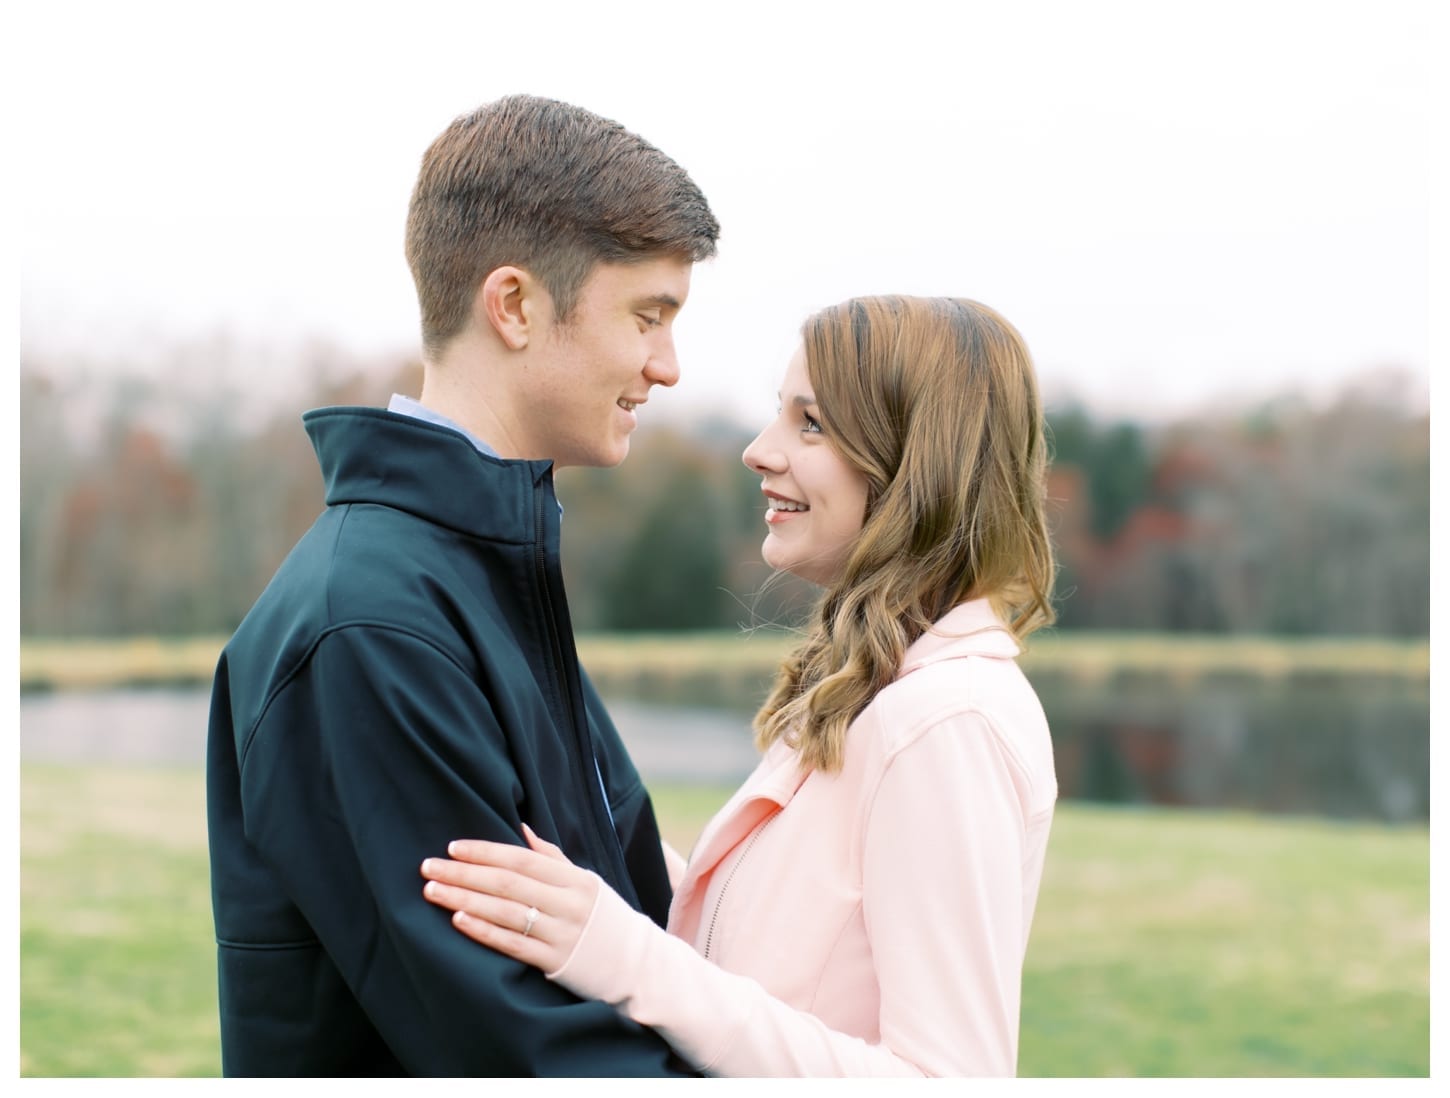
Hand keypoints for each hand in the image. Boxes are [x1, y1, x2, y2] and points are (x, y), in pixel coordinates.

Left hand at [420, 824, 599, 974]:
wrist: (639, 965)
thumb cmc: (605, 919)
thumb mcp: (587, 883)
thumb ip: (553, 859)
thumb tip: (521, 829)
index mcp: (576, 880)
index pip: (522, 859)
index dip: (486, 851)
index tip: (453, 847)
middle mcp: (569, 904)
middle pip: (507, 883)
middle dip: (464, 873)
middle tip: (428, 866)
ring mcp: (562, 934)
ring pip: (505, 912)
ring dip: (464, 899)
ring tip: (433, 891)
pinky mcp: (556, 962)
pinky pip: (513, 944)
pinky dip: (484, 931)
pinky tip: (459, 920)